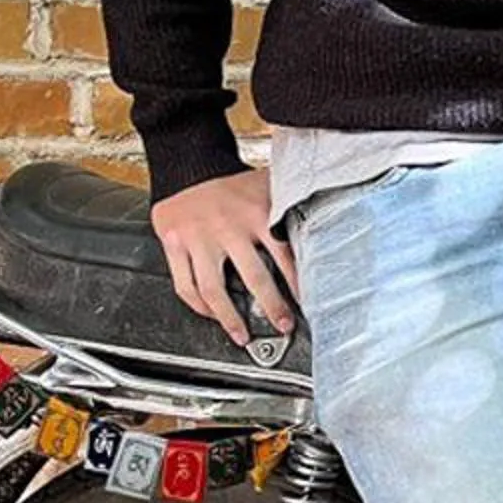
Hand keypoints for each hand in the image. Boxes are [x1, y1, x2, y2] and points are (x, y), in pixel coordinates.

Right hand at [150, 166, 298, 345]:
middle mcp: (228, 228)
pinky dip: (198, 305)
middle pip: (254, 278)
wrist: (188, 165)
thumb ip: (290, 204)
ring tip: (243, 336)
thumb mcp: (268, 185)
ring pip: (214, 289)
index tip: (308, 303)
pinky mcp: (175, 245)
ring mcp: (199, 239)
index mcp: (256, 214)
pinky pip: (185, 284)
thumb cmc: (231, 181)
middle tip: (284, 325)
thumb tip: (326, 210)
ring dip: (230, 318)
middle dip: (272, 307)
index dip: (298, 283)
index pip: (284, 255)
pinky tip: (211, 315)